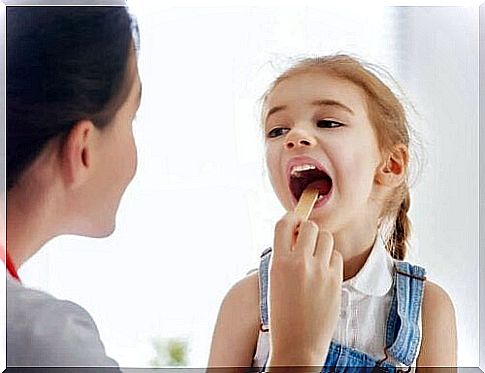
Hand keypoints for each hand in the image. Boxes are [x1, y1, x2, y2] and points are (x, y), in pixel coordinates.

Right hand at [266, 212, 342, 369]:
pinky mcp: (336, 281)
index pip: (284, 224)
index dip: (290, 217)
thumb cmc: (282, 313)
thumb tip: (294, 233)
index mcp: (279, 263)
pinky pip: (336, 256)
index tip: (294, 219)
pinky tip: (323, 271)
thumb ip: (283, 256)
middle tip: (305, 240)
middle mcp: (300, 263)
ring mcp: (320, 272)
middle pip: (310, 226)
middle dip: (307, 230)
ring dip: (320, 242)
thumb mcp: (274, 280)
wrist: (298, 343)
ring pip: (326, 238)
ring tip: (315, 256)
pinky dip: (330, 259)